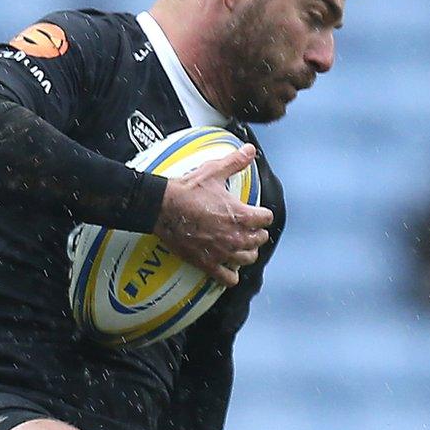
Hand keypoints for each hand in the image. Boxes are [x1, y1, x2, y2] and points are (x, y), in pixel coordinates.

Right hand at [150, 144, 273, 288]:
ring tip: (242, 247)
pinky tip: (230, 270)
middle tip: (251, 228)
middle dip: (257, 233)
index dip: (263, 214)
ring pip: (247, 259)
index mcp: (241, 215)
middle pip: (259, 240)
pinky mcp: (207, 263)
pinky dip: (231, 276)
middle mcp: (235, 236)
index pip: (266, 218)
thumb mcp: (214, 171)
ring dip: (248, 252)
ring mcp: (222, 252)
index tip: (259, 212)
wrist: (162, 208)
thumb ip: (235, 162)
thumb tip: (250, 150)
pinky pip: (227, 278)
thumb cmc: (188, 190)